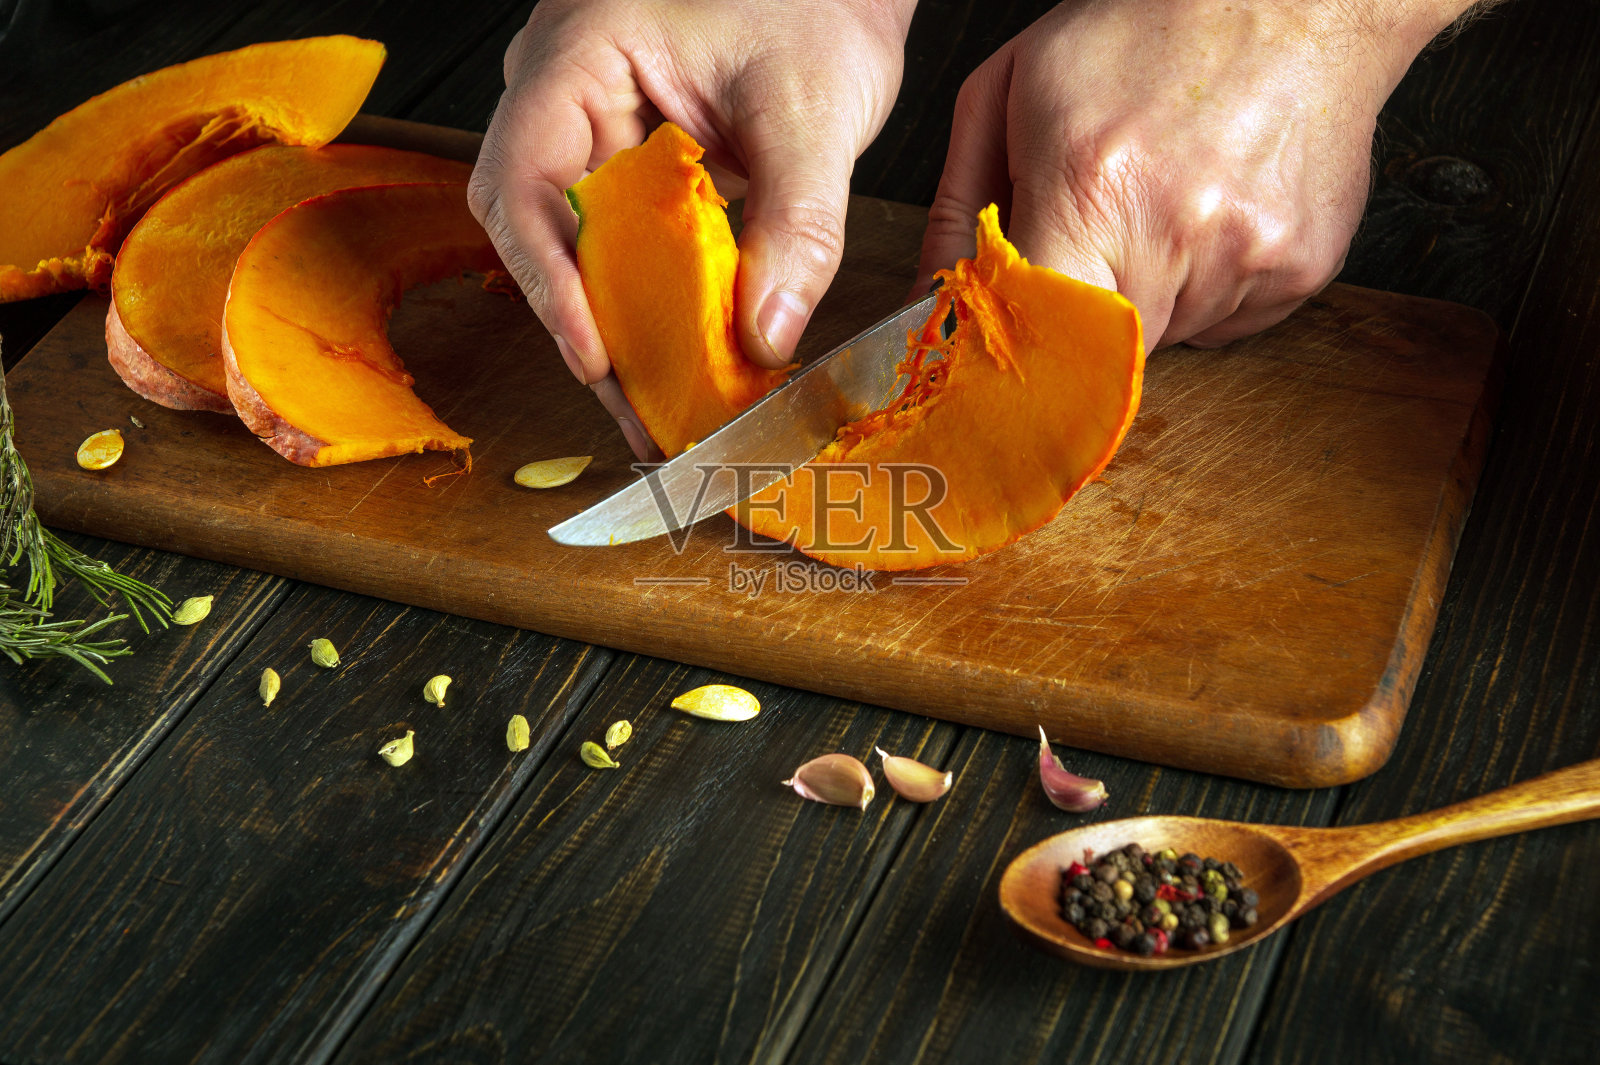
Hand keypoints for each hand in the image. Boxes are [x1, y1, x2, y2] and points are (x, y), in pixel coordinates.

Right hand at [469, 0, 914, 456]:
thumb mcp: (815, 108)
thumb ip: (798, 223)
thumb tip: (767, 338)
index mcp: (579, 53)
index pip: (524, 180)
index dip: (549, 280)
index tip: (595, 355)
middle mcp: (566, 90)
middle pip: (543, 229)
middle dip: (588, 325)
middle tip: (639, 410)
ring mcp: (594, 123)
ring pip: (583, 244)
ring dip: (622, 324)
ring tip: (663, 403)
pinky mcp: (633, 157)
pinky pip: (626, 239)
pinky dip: (656, 299)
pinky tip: (687, 355)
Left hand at [916, 0, 1471, 348]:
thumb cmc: (1142, 28)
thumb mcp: (1012, 90)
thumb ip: (959, 209)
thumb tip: (923, 306)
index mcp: (1092, 189)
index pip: (1031, 336)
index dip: (1009, 353)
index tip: (998, 353)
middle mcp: (1177, 234)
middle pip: (1095, 351)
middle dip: (1078, 313)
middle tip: (1093, 236)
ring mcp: (1248, 258)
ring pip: (1164, 338)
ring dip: (1147, 294)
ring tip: (1163, 200)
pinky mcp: (1300, 270)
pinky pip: (1227, 323)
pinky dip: (1207, 286)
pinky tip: (1213, 208)